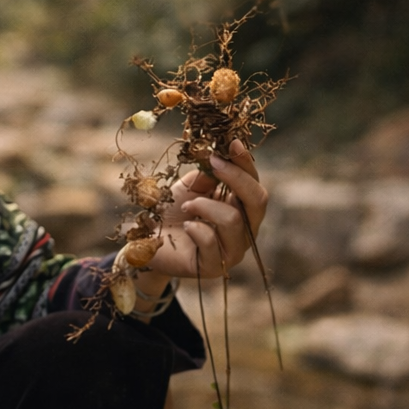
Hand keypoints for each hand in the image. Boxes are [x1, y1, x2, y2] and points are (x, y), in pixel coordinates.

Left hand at [138, 138, 268, 287]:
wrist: (150, 241)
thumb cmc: (173, 211)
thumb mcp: (192, 186)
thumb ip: (210, 174)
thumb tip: (220, 158)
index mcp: (242, 208)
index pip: (255, 183)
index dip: (246, 162)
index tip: (232, 142)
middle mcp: (245, 229)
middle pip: (258, 200)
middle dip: (236, 178)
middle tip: (213, 163)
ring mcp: (233, 250)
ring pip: (234, 220)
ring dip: (206, 206)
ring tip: (186, 206)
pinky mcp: (214, 266)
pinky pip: (212, 242)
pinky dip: (196, 227)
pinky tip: (186, 226)